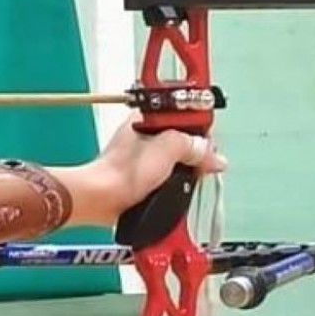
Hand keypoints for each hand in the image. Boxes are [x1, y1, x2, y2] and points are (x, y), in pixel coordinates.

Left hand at [71, 114, 227, 226]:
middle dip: (196, 154)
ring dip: (187, 171)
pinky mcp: (142, 176)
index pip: (184, 116)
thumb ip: (192, 145)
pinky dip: (176, 183)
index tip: (209, 144)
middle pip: (184, 140)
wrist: (102, 199)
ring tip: (189, 180)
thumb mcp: (167, 149)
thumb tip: (212, 155)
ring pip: (177, 160)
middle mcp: (145, 134)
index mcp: (147, 118)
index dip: (200, 129)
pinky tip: (177, 190)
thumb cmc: (121, 172)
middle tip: (201, 165)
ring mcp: (143, 157)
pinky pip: (168, 176)